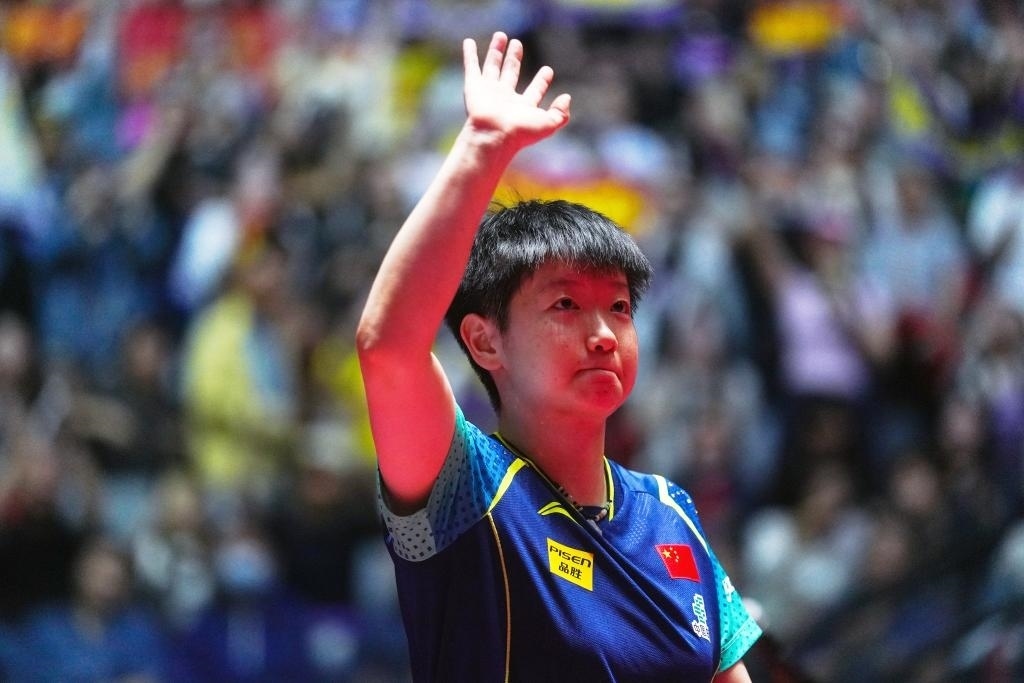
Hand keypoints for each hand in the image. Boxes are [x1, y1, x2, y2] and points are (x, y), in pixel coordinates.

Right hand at [462, 32, 570, 150]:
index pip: (534, 91)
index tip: (548, 70)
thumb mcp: (548, 124)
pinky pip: (471, 66)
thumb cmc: (520, 133)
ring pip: (493, 66)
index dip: (542, 81)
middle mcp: (505, 98)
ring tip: (501, 35)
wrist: (493, 135)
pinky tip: (469, 42)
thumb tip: (567, 98)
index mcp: (522, 107)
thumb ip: (561, 113)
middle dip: (514, 58)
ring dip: (496, 51)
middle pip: (511, 73)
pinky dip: (469, 54)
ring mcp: (489, 91)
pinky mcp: (473, 86)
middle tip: (518, 44)